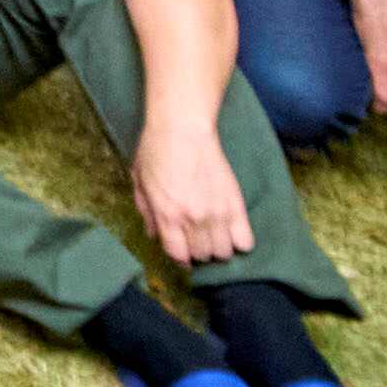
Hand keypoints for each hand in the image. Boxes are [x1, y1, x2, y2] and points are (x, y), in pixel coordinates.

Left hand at [130, 108, 256, 266]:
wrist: (183, 129)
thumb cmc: (155, 150)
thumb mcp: (139, 181)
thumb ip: (146, 212)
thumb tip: (154, 235)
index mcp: (167, 215)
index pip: (178, 255)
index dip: (179, 257)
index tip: (181, 252)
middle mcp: (193, 219)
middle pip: (202, 256)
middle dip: (197, 251)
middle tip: (196, 238)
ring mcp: (217, 214)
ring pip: (224, 252)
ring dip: (218, 247)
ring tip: (213, 235)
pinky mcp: (236, 205)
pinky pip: (246, 241)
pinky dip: (240, 241)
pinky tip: (231, 230)